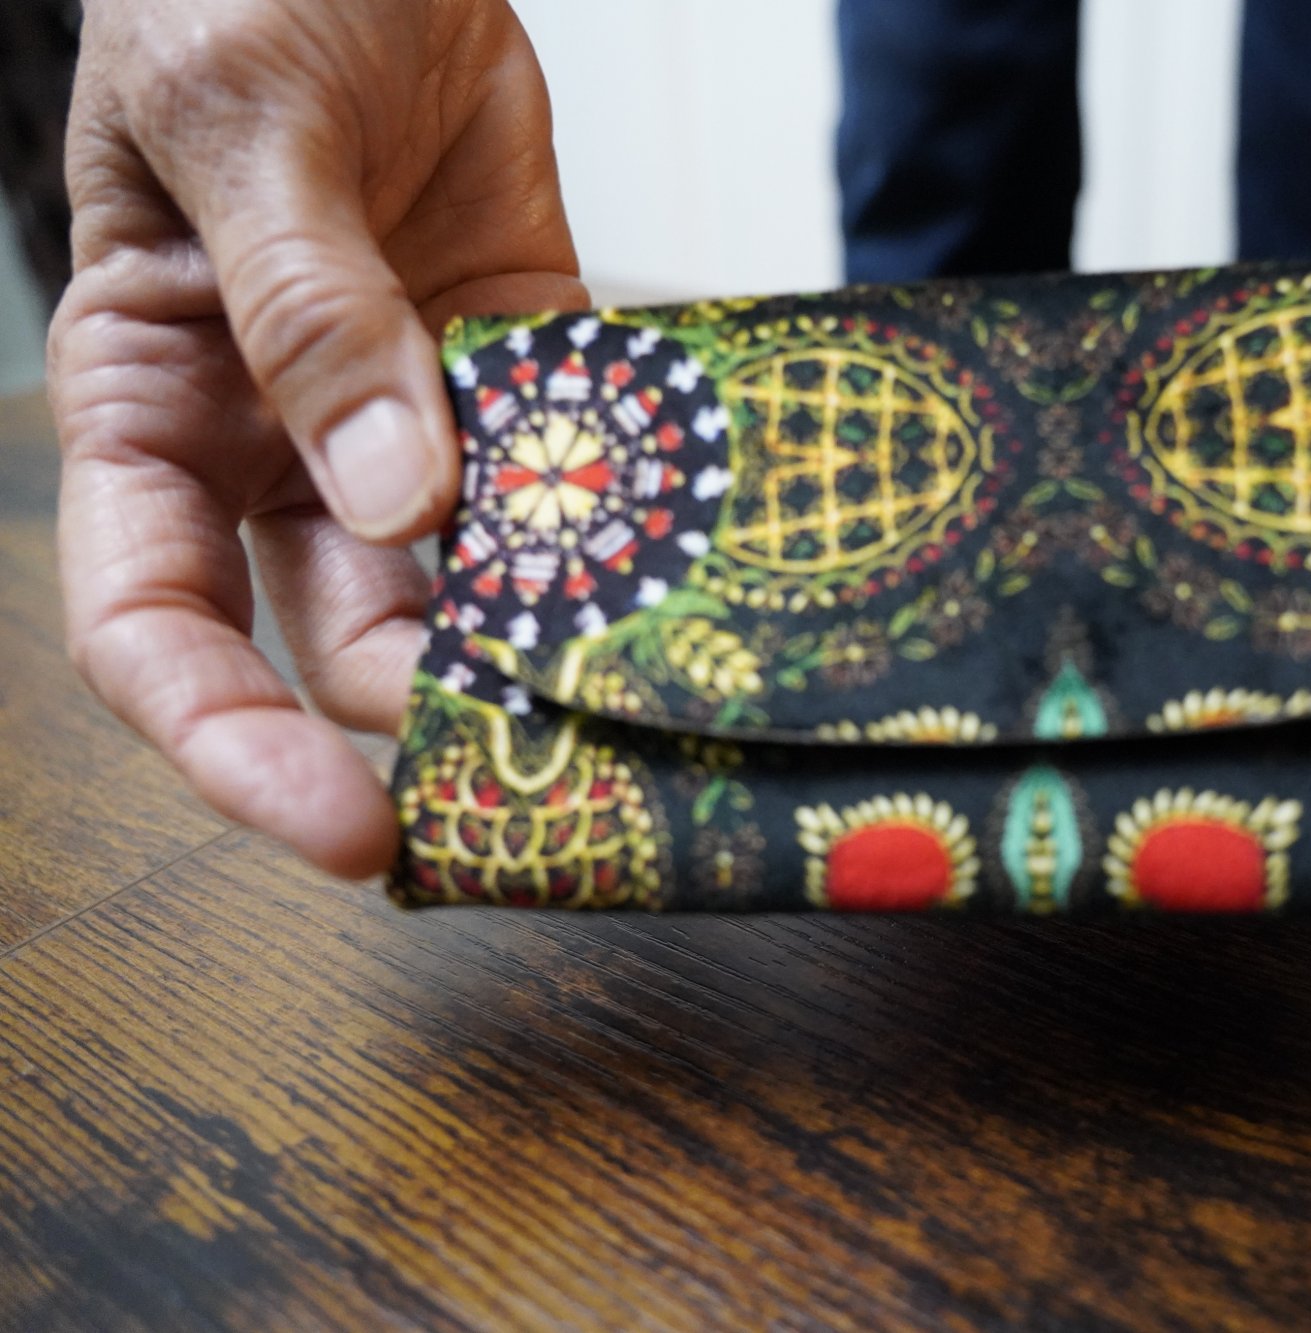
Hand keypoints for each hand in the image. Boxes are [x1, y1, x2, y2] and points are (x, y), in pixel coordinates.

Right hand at [51, 0, 585, 875]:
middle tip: (532, 767)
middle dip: (422, 712)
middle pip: (338, 630)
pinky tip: (683, 569)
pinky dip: (621, 516)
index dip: (230, 740)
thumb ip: (307, 309)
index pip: (157, 619)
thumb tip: (387, 495)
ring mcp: (412, 408)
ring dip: (540, 637)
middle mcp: (280, 436)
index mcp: (152, 398)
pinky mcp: (524, 359)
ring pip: (473, 573)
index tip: (336, 821)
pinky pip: (574, 463)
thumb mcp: (239, 124)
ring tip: (628, 699)